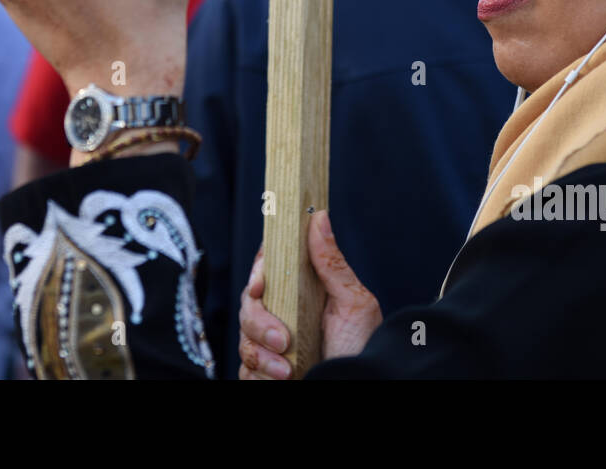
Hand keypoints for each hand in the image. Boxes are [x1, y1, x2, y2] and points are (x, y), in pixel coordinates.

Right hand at [237, 211, 382, 378]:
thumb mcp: (354, 304)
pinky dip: (260, 376)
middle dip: (260, 323)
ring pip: (243, 338)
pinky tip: (283, 378)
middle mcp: (284, 315)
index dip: (258, 272)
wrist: (358, 387)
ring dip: (262, 356)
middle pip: (249, 304)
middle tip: (283, 339)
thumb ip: (332, 263)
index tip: (261, 284)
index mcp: (302, 292)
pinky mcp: (264, 371)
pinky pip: (244, 369)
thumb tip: (320, 217)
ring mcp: (271, 345)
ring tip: (288, 370)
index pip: (267, 269)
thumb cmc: (362, 349)